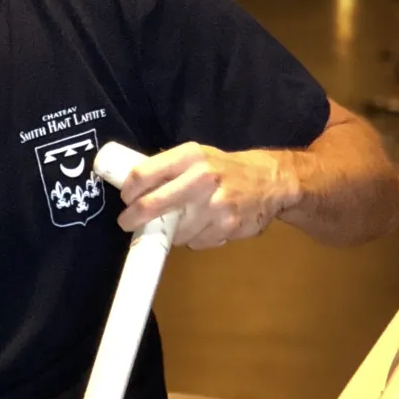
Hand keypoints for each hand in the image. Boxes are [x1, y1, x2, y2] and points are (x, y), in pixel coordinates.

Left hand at [113, 142, 300, 250]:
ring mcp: (215, 204)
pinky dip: (195, 238)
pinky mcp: (226, 226)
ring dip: (172, 232)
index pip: (143, 174)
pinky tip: (206, 225)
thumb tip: (132, 189)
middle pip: (152, 205)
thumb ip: (169, 169)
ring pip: (174, 230)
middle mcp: (202, 177)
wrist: (271, 181)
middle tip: (128, 223)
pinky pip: (196, 242)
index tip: (126, 199)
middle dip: (134, 218)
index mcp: (190, 156)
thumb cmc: (226, 169)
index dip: (128, 191)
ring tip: (183, 221)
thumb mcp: (198, 157)